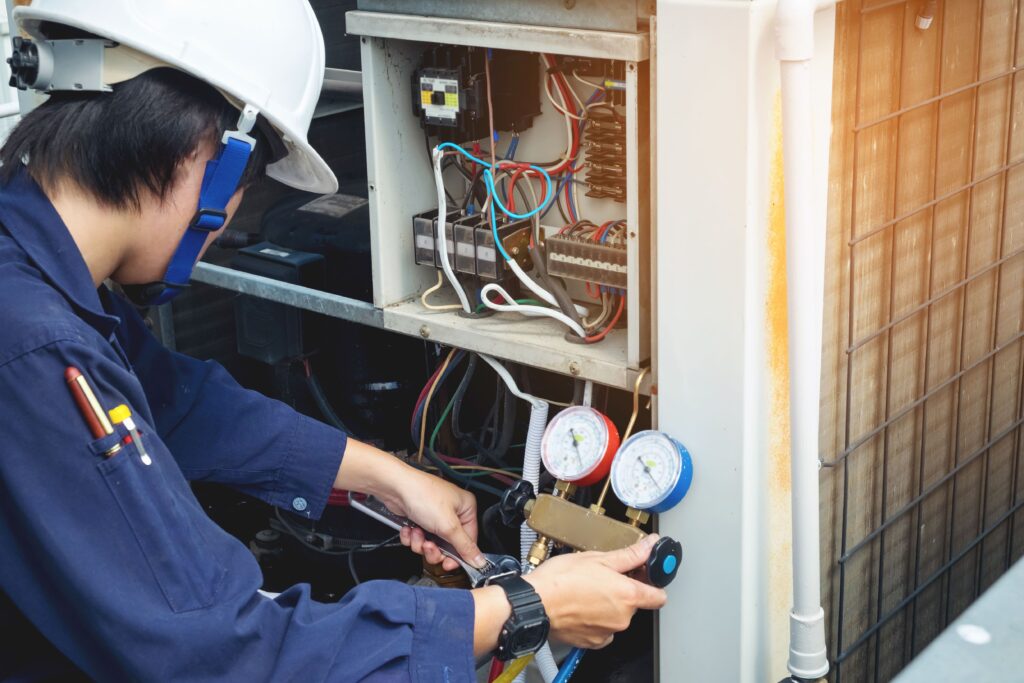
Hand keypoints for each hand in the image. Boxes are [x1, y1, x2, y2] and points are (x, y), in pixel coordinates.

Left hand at [333, 439, 483, 570]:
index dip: (458, 555)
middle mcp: (452, 512)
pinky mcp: (420, 519)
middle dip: (435, 549)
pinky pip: (419, 538)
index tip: (448, 564)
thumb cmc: (422, 495)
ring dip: (421, 543)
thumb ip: (464, 546)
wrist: (395, 488)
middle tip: (429, 547)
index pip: (469, 540)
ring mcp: (435, 516)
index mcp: (466, 508)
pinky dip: (412, 537)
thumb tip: (479, 560)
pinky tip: (410, 528)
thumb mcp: (448, 526)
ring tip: (417, 533)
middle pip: (449, 545)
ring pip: (432, 544)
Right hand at [524, 535, 667, 648]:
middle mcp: (622, 617)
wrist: (535, 603)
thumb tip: (650, 545)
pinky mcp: (593, 641)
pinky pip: (603, 630)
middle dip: (622, 591)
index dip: (654, 583)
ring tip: (587, 590)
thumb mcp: (598, 558)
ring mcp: (608, 632)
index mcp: (628, 595)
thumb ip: (630, 555)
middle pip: (634, 604)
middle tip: (603, 577)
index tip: (645, 575)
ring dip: (608, 604)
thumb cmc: (561, 580)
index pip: (659, 596)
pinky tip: (582, 606)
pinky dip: (596, 619)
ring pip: (617, 616)